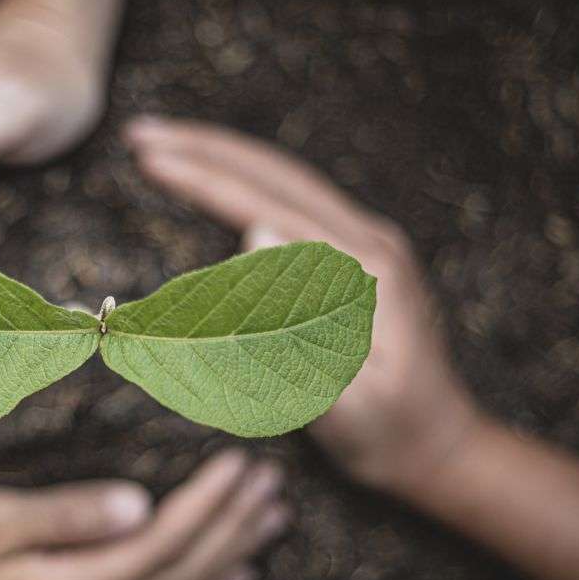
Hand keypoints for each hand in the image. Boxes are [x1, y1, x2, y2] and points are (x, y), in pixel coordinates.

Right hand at [0, 450, 288, 579]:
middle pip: (181, 575)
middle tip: (273, 483)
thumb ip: (64, 515)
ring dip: (229, 557)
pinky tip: (235, 578)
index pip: (160, 545)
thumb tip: (140, 505)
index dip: (207, 504)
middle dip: (232, 526)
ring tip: (273, 520)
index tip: (241, 462)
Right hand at [125, 117, 483, 493]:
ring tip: (165, 148)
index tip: (148, 158)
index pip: (268, 204)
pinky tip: (218, 183)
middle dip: (204, 146)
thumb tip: (256, 234)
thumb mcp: (344, 400)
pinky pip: (293, 202)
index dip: (203, 178)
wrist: (438, 447)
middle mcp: (368, 242)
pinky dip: (246, 183)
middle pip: (275, 171)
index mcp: (364, 269)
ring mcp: (365, 246)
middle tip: (140, 132)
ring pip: (283, 180)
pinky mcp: (355, 260)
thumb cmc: (388, 432)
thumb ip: (297, 329)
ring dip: (223, 158)